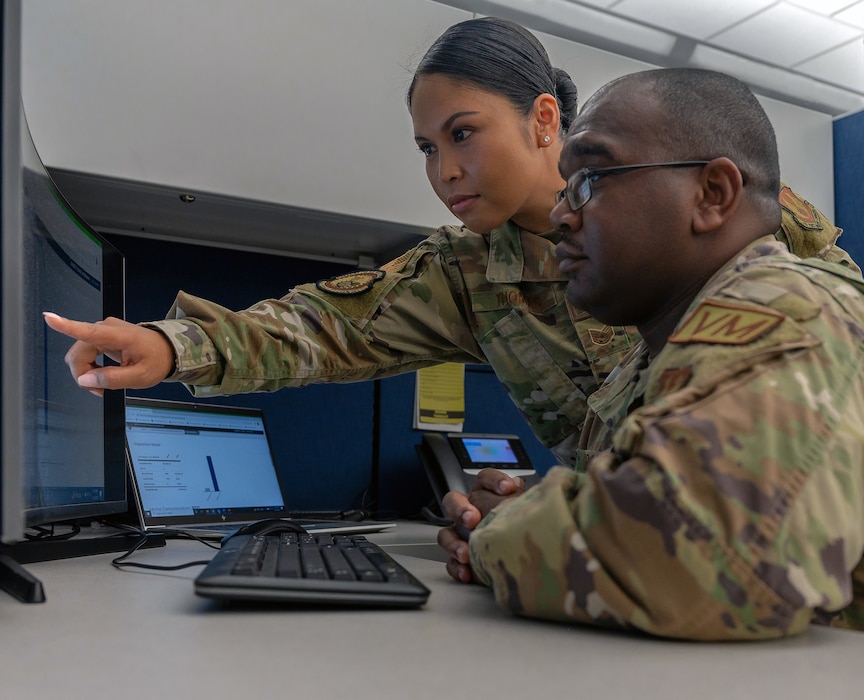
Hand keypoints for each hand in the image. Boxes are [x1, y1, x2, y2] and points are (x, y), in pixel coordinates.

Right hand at [43, 312, 175, 396]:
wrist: (167, 351)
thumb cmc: (157, 360)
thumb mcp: (141, 376)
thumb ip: (113, 379)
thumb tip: (85, 380)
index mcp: (119, 335)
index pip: (88, 331)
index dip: (66, 326)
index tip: (49, 318)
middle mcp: (105, 328)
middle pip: (78, 354)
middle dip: (84, 375)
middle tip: (102, 390)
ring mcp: (101, 331)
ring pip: (78, 356)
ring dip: (87, 373)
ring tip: (106, 383)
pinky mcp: (100, 337)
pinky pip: (84, 354)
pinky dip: (90, 368)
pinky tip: (103, 375)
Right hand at [437, 468, 524, 583]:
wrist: (527, 558)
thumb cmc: (525, 529)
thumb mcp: (525, 510)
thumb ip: (520, 498)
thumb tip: (519, 487)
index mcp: (486, 495)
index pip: (484, 479)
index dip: (493, 481)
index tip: (507, 489)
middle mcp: (470, 512)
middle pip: (454, 502)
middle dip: (460, 509)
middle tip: (472, 519)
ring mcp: (462, 535)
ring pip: (446, 534)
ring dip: (453, 543)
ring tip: (465, 553)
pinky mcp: (462, 559)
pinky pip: (451, 562)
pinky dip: (456, 567)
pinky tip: (467, 572)